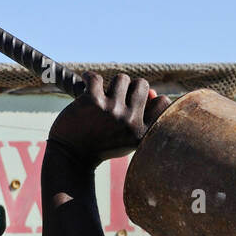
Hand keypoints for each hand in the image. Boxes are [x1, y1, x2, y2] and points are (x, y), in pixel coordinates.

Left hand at [47, 71, 172, 165]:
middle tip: (117, 98)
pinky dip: (89, 77)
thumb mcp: (127, 138)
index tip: (139, 104)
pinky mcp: (93, 102)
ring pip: (122, 78)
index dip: (153, 99)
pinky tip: (86, 82)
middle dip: (130, 88)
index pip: (163, 103)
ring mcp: (112, 110)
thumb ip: (143, 118)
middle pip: (142, 84)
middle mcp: (130, 121)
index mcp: (142, 132)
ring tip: (102, 95)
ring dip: (112, 84)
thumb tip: (152, 91)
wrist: (72, 157)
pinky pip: (96, 77)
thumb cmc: (102, 146)